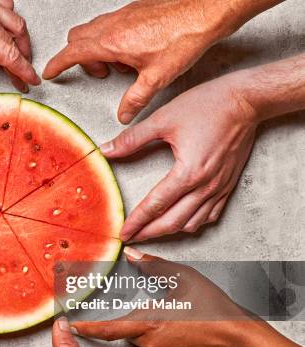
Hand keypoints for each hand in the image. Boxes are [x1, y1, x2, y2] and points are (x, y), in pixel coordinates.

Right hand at [43, 0, 242, 123]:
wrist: (205, 10)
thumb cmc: (184, 38)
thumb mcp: (156, 78)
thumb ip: (135, 99)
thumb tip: (123, 114)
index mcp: (111, 42)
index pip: (72, 53)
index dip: (57, 64)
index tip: (49, 72)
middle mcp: (112, 25)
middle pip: (77, 39)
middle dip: (79, 58)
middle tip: (99, 74)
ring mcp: (122, 15)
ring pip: (93, 30)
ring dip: (96, 48)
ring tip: (119, 65)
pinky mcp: (134, 10)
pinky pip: (110, 23)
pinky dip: (111, 38)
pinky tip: (133, 51)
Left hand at [71, 247, 259, 346]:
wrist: (240, 341)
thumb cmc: (213, 307)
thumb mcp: (184, 278)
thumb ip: (153, 267)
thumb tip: (131, 255)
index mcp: (148, 322)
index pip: (109, 328)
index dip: (88, 328)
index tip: (71, 325)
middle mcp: (150, 346)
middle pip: (133, 332)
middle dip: (142, 322)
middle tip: (169, 314)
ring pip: (147, 345)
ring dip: (155, 335)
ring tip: (183, 326)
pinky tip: (185, 340)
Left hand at [101, 74, 257, 241]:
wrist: (246, 100)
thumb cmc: (207, 106)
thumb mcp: (162, 119)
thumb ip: (132, 139)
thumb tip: (106, 150)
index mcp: (187, 173)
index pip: (155, 206)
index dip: (136, 222)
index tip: (124, 232)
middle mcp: (205, 186)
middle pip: (172, 222)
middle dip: (150, 234)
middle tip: (132, 238)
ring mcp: (219, 188)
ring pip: (192, 223)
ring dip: (170, 230)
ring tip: (152, 231)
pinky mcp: (228, 185)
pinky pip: (211, 215)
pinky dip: (194, 222)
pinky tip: (182, 221)